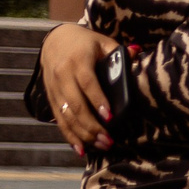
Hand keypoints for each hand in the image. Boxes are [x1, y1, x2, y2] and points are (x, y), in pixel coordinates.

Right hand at [40, 25, 118, 154]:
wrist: (55, 39)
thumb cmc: (86, 43)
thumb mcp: (103, 42)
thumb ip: (119, 52)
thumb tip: (138, 55)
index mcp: (77, 60)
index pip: (87, 83)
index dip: (98, 100)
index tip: (110, 116)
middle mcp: (62, 75)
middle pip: (75, 104)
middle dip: (92, 125)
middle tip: (109, 140)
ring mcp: (54, 87)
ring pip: (66, 114)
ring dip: (83, 133)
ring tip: (102, 146)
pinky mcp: (50, 97)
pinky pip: (58, 119)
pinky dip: (69, 135)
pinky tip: (80, 149)